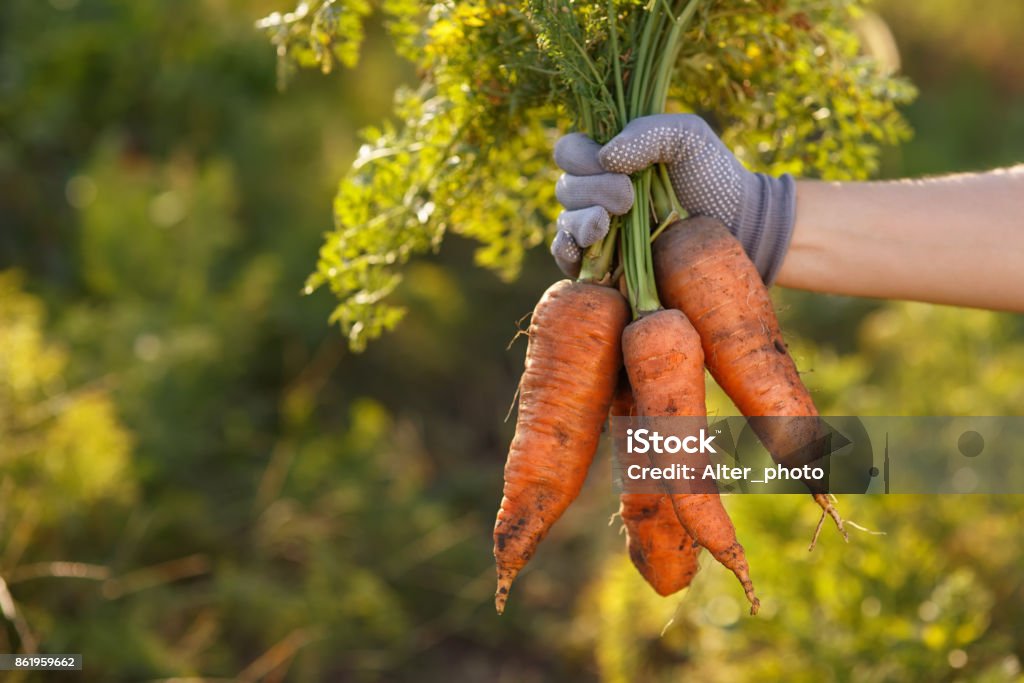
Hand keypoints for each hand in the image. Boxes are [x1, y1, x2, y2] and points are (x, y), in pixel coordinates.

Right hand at [551, 114, 795, 283]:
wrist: (739, 226)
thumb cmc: (713, 176)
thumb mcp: (688, 137)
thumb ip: (649, 132)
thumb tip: (605, 157)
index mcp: (610, 158)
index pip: (569, 152)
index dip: (580, 156)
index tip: (614, 164)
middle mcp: (598, 192)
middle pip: (566, 188)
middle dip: (592, 190)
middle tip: (629, 197)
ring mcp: (599, 230)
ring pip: (566, 222)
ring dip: (582, 221)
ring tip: (608, 222)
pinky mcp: (603, 266)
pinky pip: (567, 258)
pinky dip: (568, 252)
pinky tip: (583, 248)